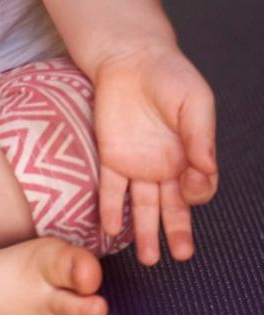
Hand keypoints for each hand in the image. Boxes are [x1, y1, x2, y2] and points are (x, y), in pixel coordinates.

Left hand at [92, 43, 217, 264]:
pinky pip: (110, 188)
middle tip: (180, 255)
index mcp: (190, 155)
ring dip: (144, 233)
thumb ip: (200, 135)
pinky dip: (109, 209)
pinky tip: (107, 229)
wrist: (129, 56)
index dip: (197, 192)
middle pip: (173, 208)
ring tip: (147, 258)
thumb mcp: (194, 100)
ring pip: (143, 206)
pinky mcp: (111, 156)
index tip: (193, 186)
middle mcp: (165, 166)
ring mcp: (138, 164)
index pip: (198, 188)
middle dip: (177, 233)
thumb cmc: (169, 75)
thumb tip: (206, 168)